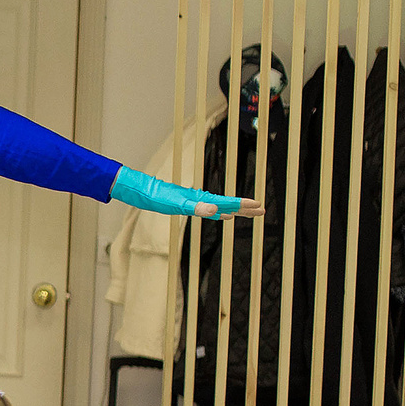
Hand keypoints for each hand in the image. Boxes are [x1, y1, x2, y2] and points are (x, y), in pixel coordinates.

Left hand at [110, 166, 263, 221]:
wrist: (141, 191)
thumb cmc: (157, 197)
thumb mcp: (177, 204)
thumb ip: (197, 207)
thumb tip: (216, 210)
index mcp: (202, 199)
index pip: (228, 203)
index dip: (244, 206)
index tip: (260, 207)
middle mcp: (200, 199)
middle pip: (228, 204)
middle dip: (245, 209)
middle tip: (263, 211)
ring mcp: (194, 201)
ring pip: (220, 206)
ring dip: (234, 210)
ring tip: (247, 213)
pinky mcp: (186, 204)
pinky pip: (208, 209)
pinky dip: (218, 212)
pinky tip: (221, 214)